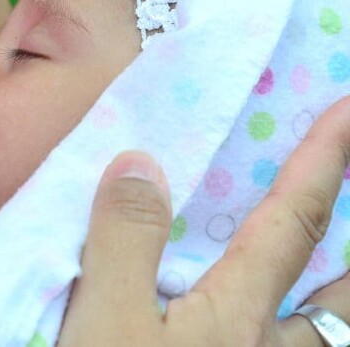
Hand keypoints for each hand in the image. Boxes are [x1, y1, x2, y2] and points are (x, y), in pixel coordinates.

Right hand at [59, 97, 349, 345]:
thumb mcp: (106, 319)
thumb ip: (125, 241)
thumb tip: (140, 163)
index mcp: (238, 315)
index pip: (293, 221)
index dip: (325, 161)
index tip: (347, 108)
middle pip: (338, 299)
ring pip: (321, 336)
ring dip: (330, 303)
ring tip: (323, 275)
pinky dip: (289, 333)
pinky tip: (258, 326)